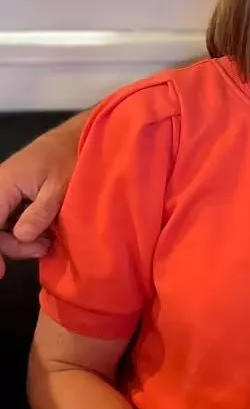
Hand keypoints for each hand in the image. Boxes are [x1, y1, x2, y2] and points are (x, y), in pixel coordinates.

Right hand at [0, 125, 77, 279]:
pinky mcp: (17, 194)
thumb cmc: (73, 158)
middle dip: (12, 245)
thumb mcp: (61, 186)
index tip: (1, 271)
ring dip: (20, 240)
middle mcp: (0, 187)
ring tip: (47, 241)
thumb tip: (22, 236)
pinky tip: (44, 233)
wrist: (83, 136)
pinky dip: (25, 230)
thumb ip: (40, 211)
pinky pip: (11, 218)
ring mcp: (7, 190)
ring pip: (1, 225)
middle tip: (42, 248)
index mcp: (4, 184)